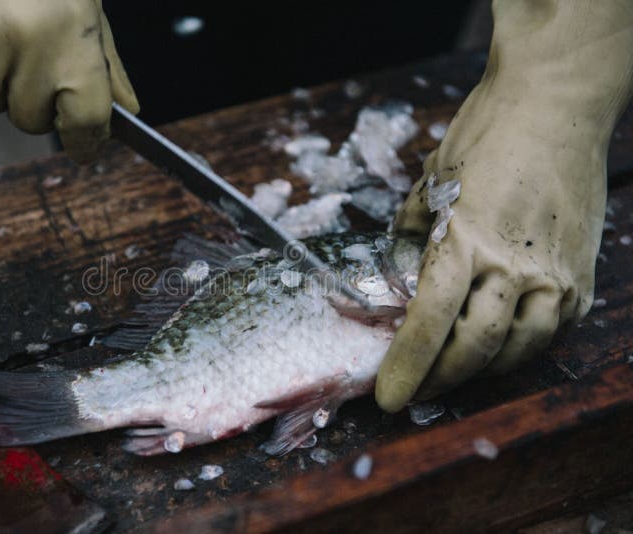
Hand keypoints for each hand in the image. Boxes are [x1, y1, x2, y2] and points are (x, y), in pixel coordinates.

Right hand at [0, 0, 138, 163]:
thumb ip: (106, 65)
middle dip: (32, 97)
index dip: (88, 141)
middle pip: (31, 120)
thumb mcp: (84, 6)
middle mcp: (28, 48)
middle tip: (29, 51)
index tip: (85, 148)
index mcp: (74, 37)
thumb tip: (127, 112)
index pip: (86, 120)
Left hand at [375, 0, 632, 411]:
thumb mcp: (432, 181)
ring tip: (455, 373)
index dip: (406, 366)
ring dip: (482, 371)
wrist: (557, 103)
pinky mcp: (580, 275)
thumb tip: (398, 270)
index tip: (388, 396)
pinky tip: (500, 347)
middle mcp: (512, 265)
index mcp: (465, 241)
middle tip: (416, 390)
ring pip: (519, 350)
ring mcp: (554, 273)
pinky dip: (522, 347)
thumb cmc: (487, 134)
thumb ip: (413, 232)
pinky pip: (551, 331)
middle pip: (474, 347)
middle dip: (440, 379)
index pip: (429, 322)